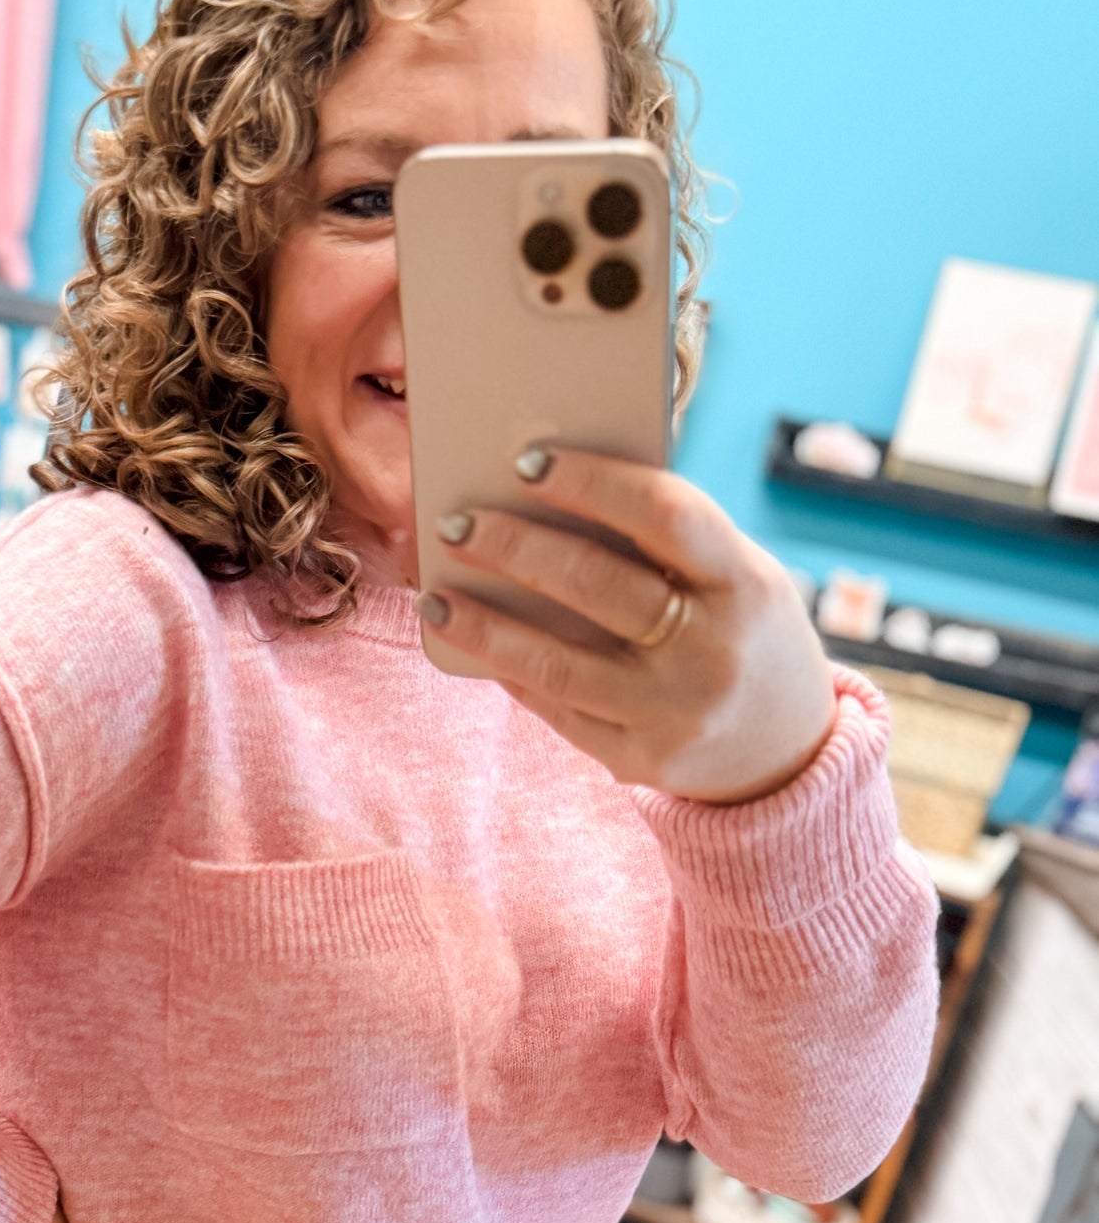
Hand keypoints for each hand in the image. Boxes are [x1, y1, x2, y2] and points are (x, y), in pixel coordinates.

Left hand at [422, 448, 837, 801]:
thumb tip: (544, 499)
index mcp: (745, 584)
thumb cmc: (741, 633)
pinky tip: (474, 643)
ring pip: (559, 661)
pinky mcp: (640, 761)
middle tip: (456, 524)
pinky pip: (558, 709)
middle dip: (515, 547)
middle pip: (596, 584)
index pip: (664, 514)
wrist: (787, 756)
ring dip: (485, 624)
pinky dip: (511, 671)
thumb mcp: (736, 579)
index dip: (592, 481)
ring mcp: (676, 714)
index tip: (527, 461)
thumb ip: (664, 545)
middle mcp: (714, 650)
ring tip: (436, 596)